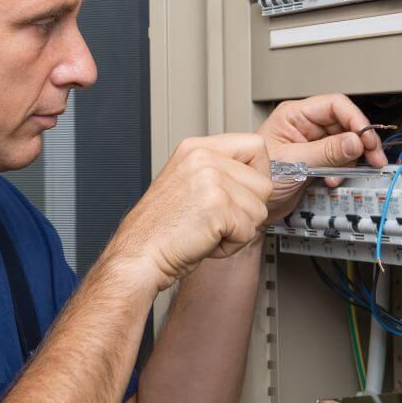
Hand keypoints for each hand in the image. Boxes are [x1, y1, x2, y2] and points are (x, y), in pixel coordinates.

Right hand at [107, 134, 272, 291]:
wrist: (137, 255)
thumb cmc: (161, 229)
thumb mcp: (189, 183)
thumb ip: (220, 172)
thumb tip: (257, 177)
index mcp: (196, 148)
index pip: (255, 147)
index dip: (257, 175)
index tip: (243, 195)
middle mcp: (203, 157)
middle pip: (264, 183)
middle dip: (248, 209)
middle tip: (218, 219)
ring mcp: (210, 179)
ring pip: (259, 209)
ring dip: (239, 230)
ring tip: (208, 230)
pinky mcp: (217, 205)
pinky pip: (249, 231)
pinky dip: (231, 246)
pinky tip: (206, 241)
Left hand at [257, 94, 387, 222]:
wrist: (252, 205)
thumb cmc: (258, 178)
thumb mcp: (294, 163)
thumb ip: (326, 152)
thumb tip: (355, 141)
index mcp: (295, 115)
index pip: (335, 105)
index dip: (355, 119)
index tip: (366, 138)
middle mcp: (305, 125)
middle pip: (345, 124)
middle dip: (360, 142)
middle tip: (373, 157)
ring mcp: (312, 143)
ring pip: (346, 143)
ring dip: (349, 160)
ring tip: (339, 174)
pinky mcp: (317, 159)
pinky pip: (340, 159)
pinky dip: (342, 170)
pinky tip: (332, 179)